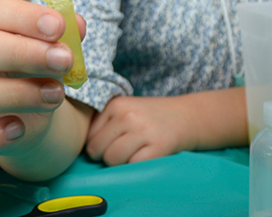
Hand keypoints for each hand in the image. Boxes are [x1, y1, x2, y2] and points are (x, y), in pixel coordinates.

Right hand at [0, 0, 86, 162]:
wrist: (24, 113)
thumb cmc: (31, 67)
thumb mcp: (48, 45)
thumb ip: (62, 34)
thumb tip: (76, 24)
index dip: (20, 15)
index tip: (58, 27)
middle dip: (19, 53)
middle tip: (63, 60)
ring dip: (13, 94)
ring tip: (55, 95)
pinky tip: (19, 129)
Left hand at [86, 88, 247, 165]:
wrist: (187, 116)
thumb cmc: (150, 117)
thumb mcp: (126, 109)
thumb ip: (104, 122)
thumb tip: (83, 147)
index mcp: (115, 105)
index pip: (89, 136)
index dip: (97, 146)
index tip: (110, 145)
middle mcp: (127, 115)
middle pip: (98, 150)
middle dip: (106, 157)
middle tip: (122, 152)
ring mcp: (142, 130)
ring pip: (112, 159)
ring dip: (120, 164)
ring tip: (133, 154)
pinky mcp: (158, 146)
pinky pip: (132, 166)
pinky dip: (136, 167)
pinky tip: (145, 157)